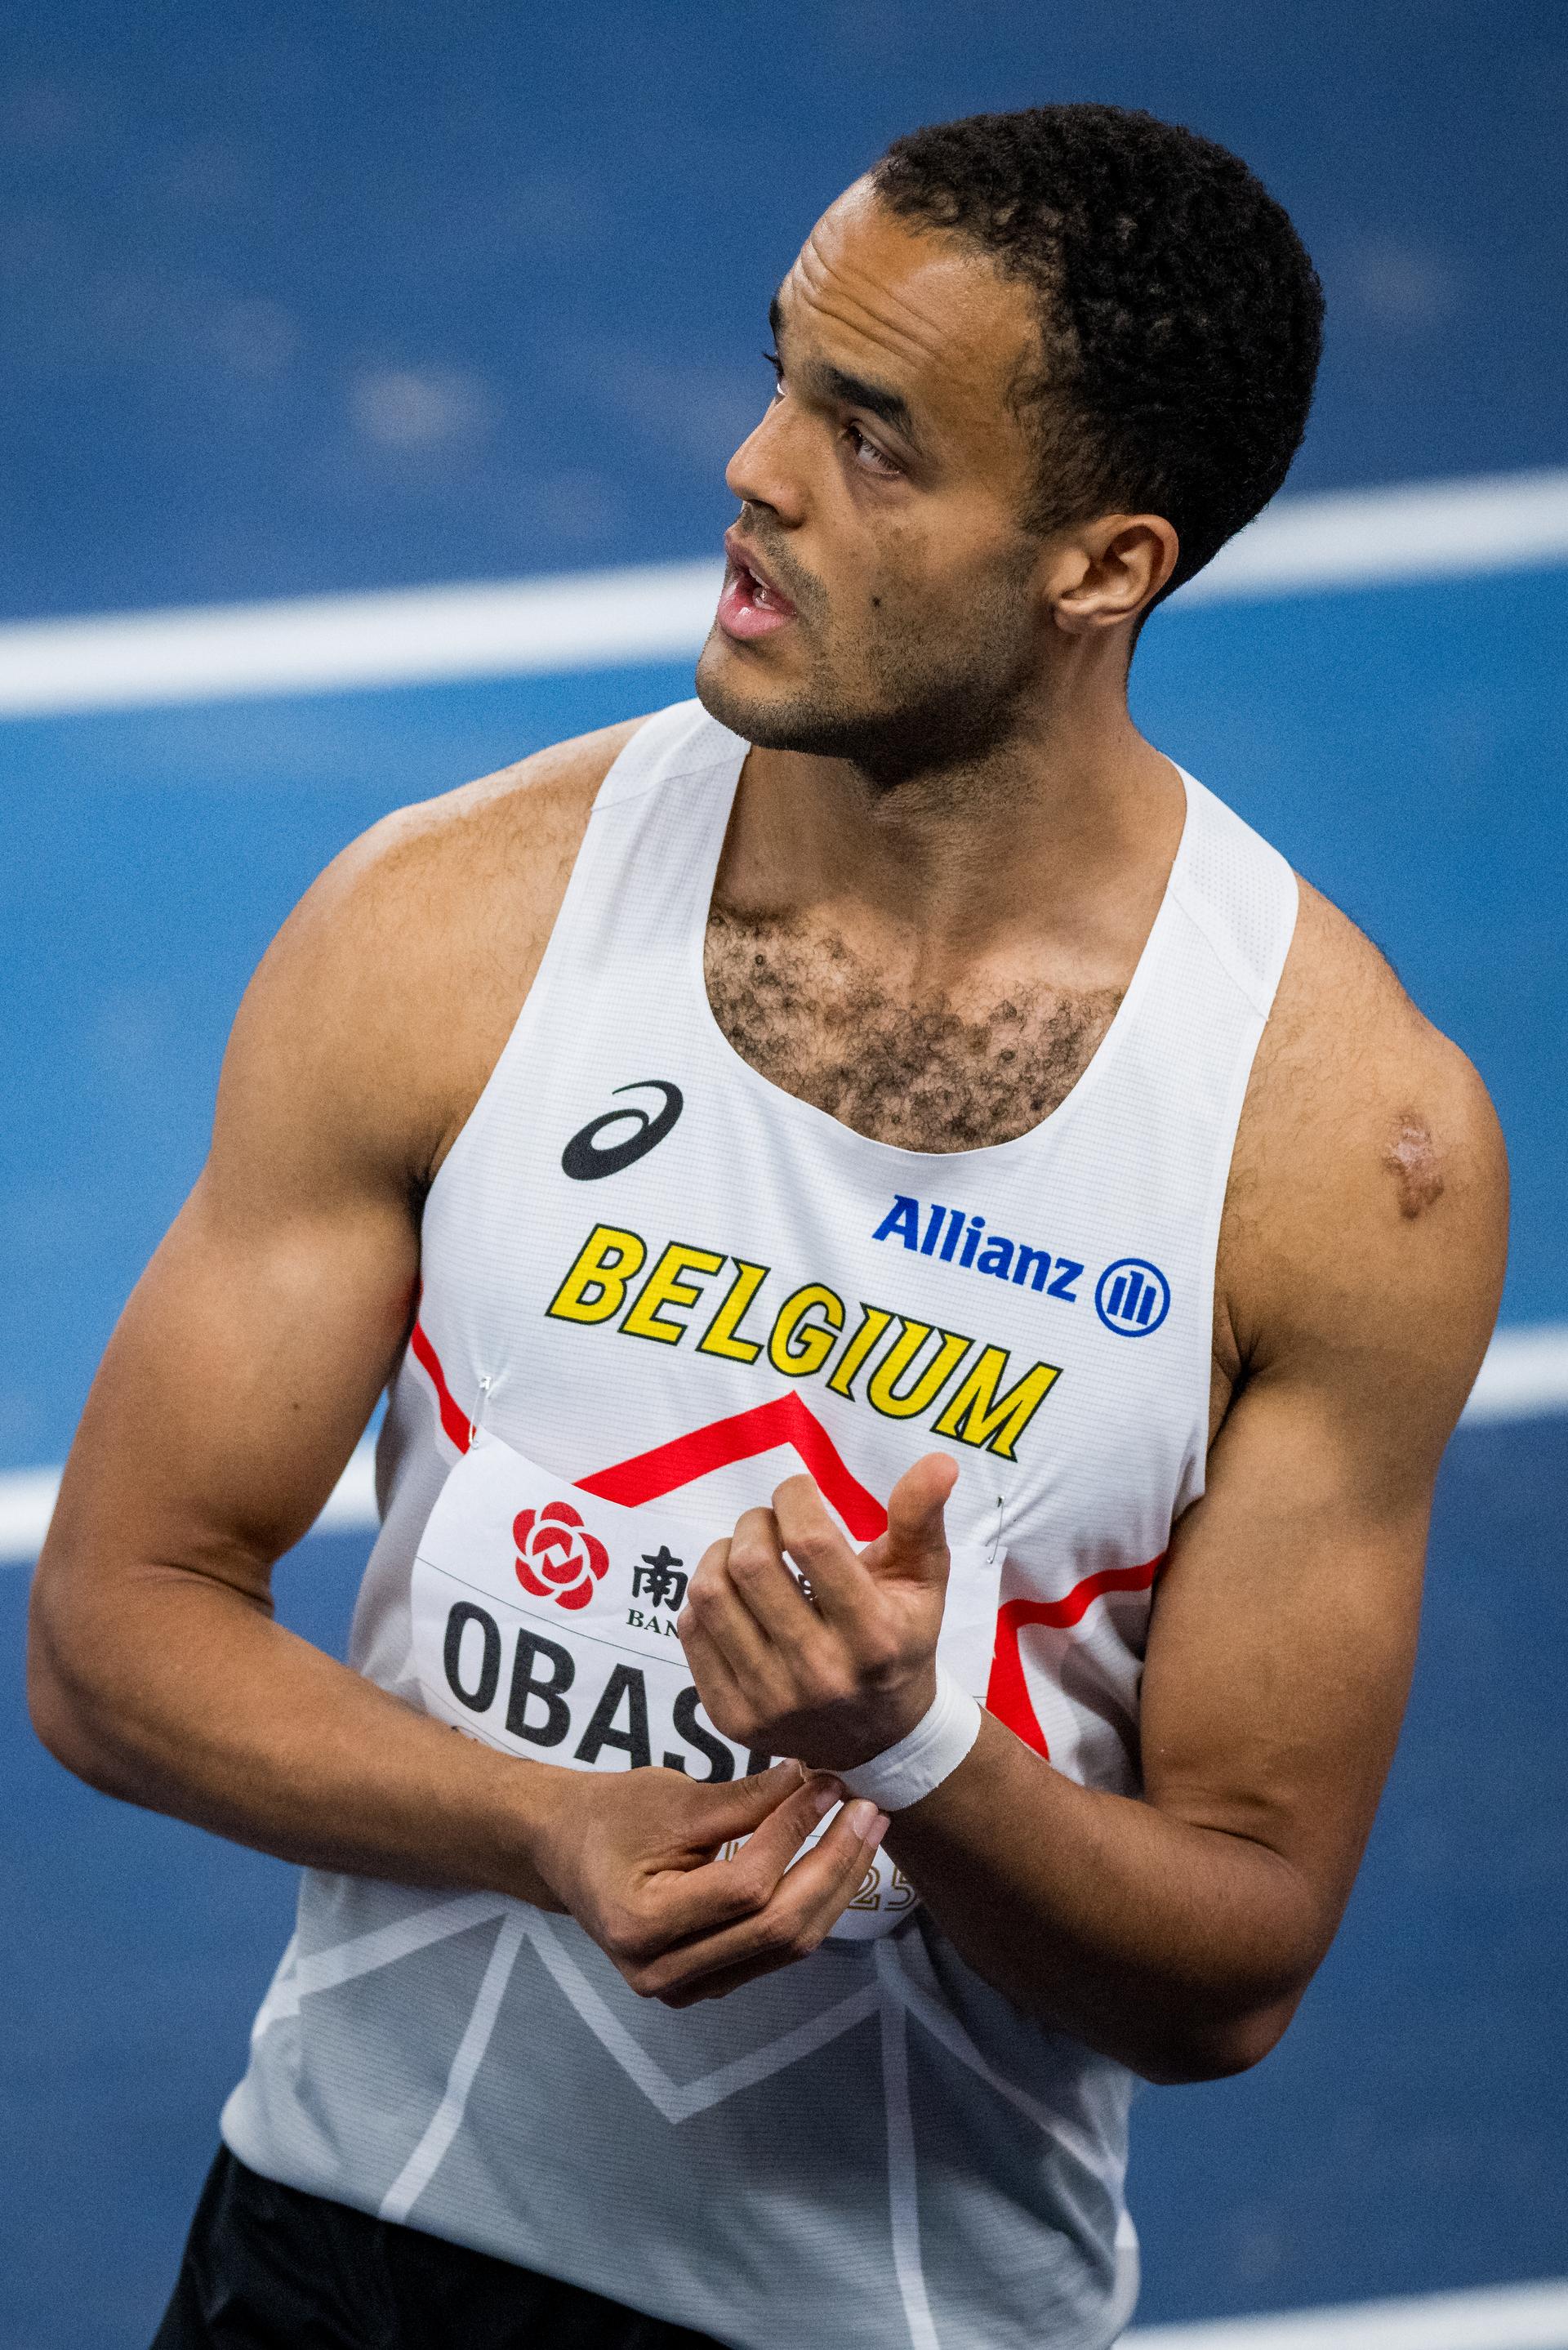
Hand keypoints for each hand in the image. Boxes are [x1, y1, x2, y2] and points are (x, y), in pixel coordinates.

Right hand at [527, 1758, 888, 2006]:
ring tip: (865, 1832)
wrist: (567, 1850)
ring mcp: (685, 1988)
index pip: (745, 1886)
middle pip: (776, 1927)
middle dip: (833, 1865)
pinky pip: (775, 1951)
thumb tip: (817, 1778)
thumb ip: (746, 1799)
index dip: (795, 1834)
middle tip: (870, 1810)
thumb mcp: (672, 1799)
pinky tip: (836, 1863)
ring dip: (834, 1887)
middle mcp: (662, 1973)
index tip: (829, 1783)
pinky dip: (812, 1906)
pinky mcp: (707, 1983)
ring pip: (786, 1946)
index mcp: (640, 1924)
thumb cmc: (611, 1815)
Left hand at [677, 1453, 958, 1774]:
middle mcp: (821, 1675)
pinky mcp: (732, 1719)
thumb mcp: (923, 1581)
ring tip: (746, 1553)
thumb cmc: (901, 1641)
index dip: (794, 1496)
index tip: (798, 1492)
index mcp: (873, 1636)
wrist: (880, 1740)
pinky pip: (690, 1632)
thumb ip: (921, 1518)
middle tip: (771, 1523)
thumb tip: (939, 1460)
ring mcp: (771, 1703)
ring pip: (710, 1595)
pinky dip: (706, 1599)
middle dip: (755, 1522)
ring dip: (721, 1554)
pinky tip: (735, 1598)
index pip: (810, 1541)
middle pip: (751, 1564)